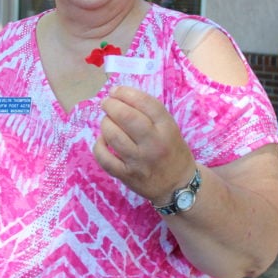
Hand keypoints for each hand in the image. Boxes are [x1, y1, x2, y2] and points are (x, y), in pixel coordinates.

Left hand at [93, 85, 196, 204]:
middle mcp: (154, 143)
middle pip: (126, 116)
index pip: (145, 102)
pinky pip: (104, 158)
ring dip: (105, 123)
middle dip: (111, 105)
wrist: (178, 186)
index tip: (116, 90)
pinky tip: (103, 140)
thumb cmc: (172, 151)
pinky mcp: (127, 176)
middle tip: (106, 103)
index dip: (126, 93)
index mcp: (167, 128)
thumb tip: (119, 95)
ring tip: (107, 120)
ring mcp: (139, 161)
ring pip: (113, 135)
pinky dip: (99, 145)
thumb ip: (149, 113)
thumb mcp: (169, 128)